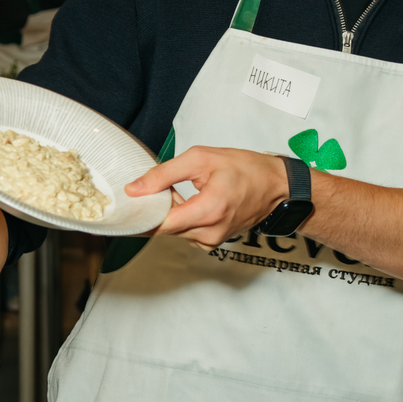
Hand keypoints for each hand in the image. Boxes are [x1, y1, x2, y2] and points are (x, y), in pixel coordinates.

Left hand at [126, 147, 287, 246]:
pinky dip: (181, 217)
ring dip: (169, 212)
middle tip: (155, 187)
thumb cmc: (246, 169)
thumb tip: (135, 189)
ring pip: (173, 230)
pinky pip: (185, 232)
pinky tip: (189, 201)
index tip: (125, 205)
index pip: (160, 225)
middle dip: (155, 209)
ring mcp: (212, 241)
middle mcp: (209, 233)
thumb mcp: (201, 159)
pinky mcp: (212, 242)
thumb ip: (164, 174)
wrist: (277, 187)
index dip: (139, 215)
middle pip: (164, 228)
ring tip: (179, 191)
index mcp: (208, 211)